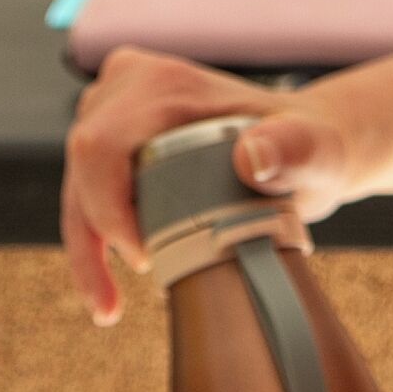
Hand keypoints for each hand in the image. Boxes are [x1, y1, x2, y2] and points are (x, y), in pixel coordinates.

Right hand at [62, 47, 370, 325]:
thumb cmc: (310, 151)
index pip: (100, 146)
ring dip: (85, 249)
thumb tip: (251, 158)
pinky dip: (91, 238)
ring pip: (77, 183)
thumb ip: (296, 149)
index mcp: (163, 83)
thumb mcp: (315, 153)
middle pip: (81, 167)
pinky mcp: (113, 129)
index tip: (145, 259)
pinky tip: (105, 289)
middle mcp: (130, 83)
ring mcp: (117, 105)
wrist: (306, 149)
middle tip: (116, 303)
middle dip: (90, 241)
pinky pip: (85, 187)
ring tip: (107, 308)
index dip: (107, 209)